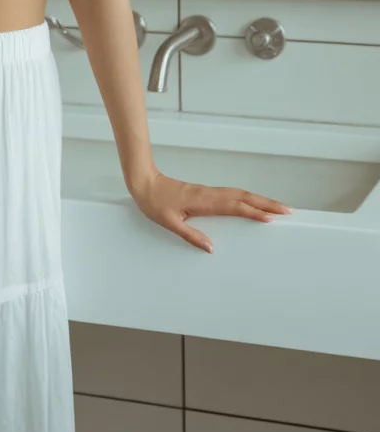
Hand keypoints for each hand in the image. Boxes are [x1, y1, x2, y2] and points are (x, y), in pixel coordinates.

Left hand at [131, 170, 292, 252]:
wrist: (145, 183)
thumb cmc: (154, 203)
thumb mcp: (169, 223)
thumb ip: (190, 236)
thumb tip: (212, 248)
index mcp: (203, 202)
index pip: (234, 207)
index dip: (253, 212)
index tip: (271, 218)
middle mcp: (209, 195)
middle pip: (244, 197)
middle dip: (266, 203)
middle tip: (287, 210)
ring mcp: (209, 192)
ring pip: (240, 193)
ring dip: (260, 199)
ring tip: (277, 207)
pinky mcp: (206, 193)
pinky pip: (232, 194)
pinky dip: (247, 197)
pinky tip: (253, 203)